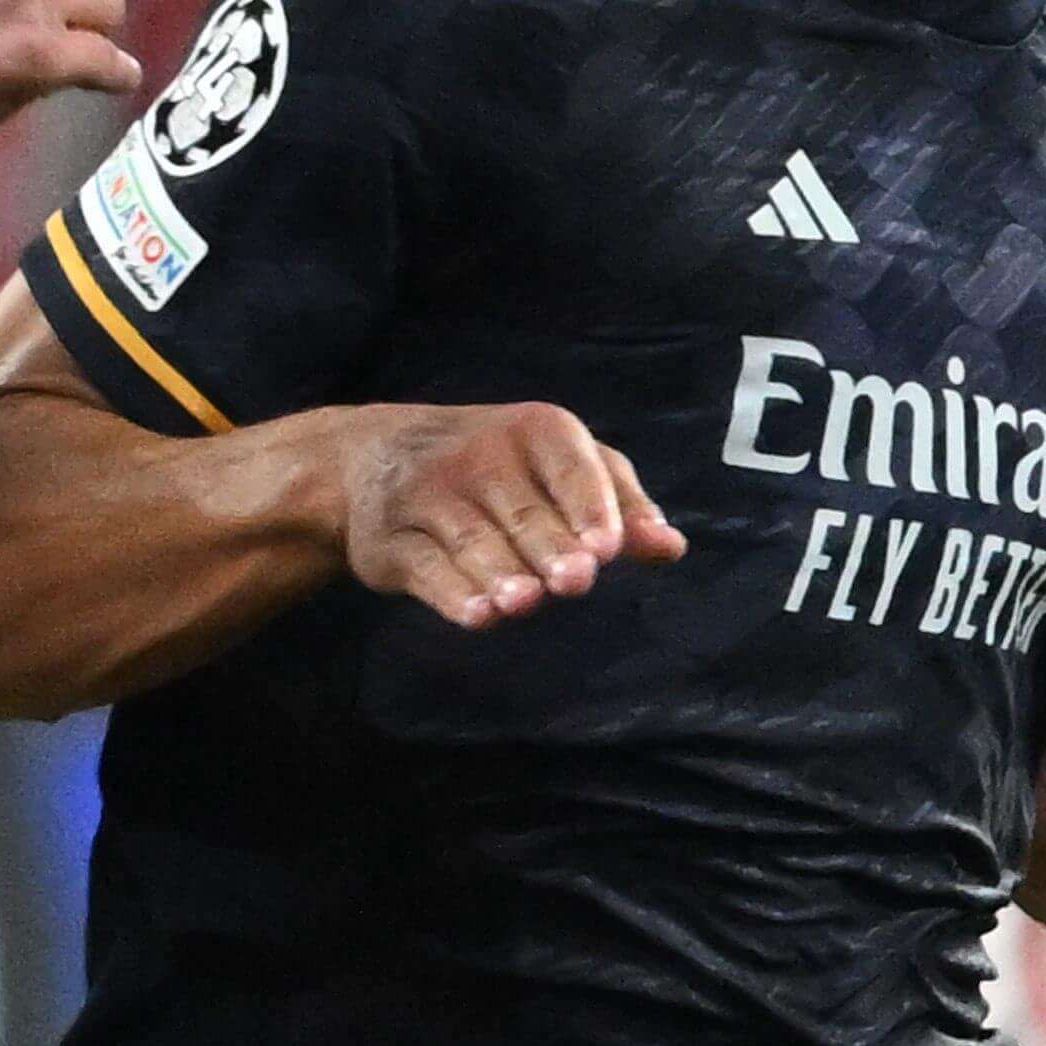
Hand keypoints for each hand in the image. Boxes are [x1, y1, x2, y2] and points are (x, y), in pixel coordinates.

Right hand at [319, 396, 679, 628]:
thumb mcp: (561, 465)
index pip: (570, 466)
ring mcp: (428, 495)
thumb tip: (671, 548)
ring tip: (525, 602)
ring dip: (500, 572)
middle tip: (576, 580)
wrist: (374, 456)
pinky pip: (425, 568)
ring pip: (473, 539)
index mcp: (535, 430)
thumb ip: (619, 502)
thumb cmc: (499, 467)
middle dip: (549, 545)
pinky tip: (479, 616)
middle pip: (522, 510)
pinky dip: (453, 593)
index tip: (607, 547)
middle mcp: (479, 454)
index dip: (589, 506)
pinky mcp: (390, 541)